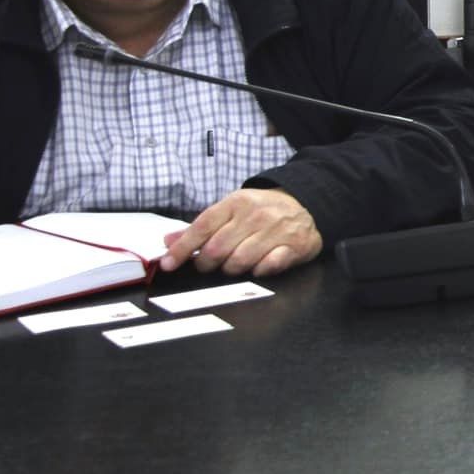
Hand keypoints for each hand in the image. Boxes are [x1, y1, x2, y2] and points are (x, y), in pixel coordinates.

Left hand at [159, 188, 320, 277]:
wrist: (306, 203)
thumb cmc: (261, 210)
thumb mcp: (230, 210)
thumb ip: (200, 227)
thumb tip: (168, 240)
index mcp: (235, 203)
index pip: (202, 227)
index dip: (182, 248)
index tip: (168, 264)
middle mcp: (255, 215)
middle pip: (218, 248)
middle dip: (206, 263)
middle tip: (207, 265)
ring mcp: (275, 230)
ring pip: (240, 260)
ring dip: (230, 269)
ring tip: (232, 265)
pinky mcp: (294, 246)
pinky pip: (269, 266)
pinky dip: (258, 271)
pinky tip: (257, 267)